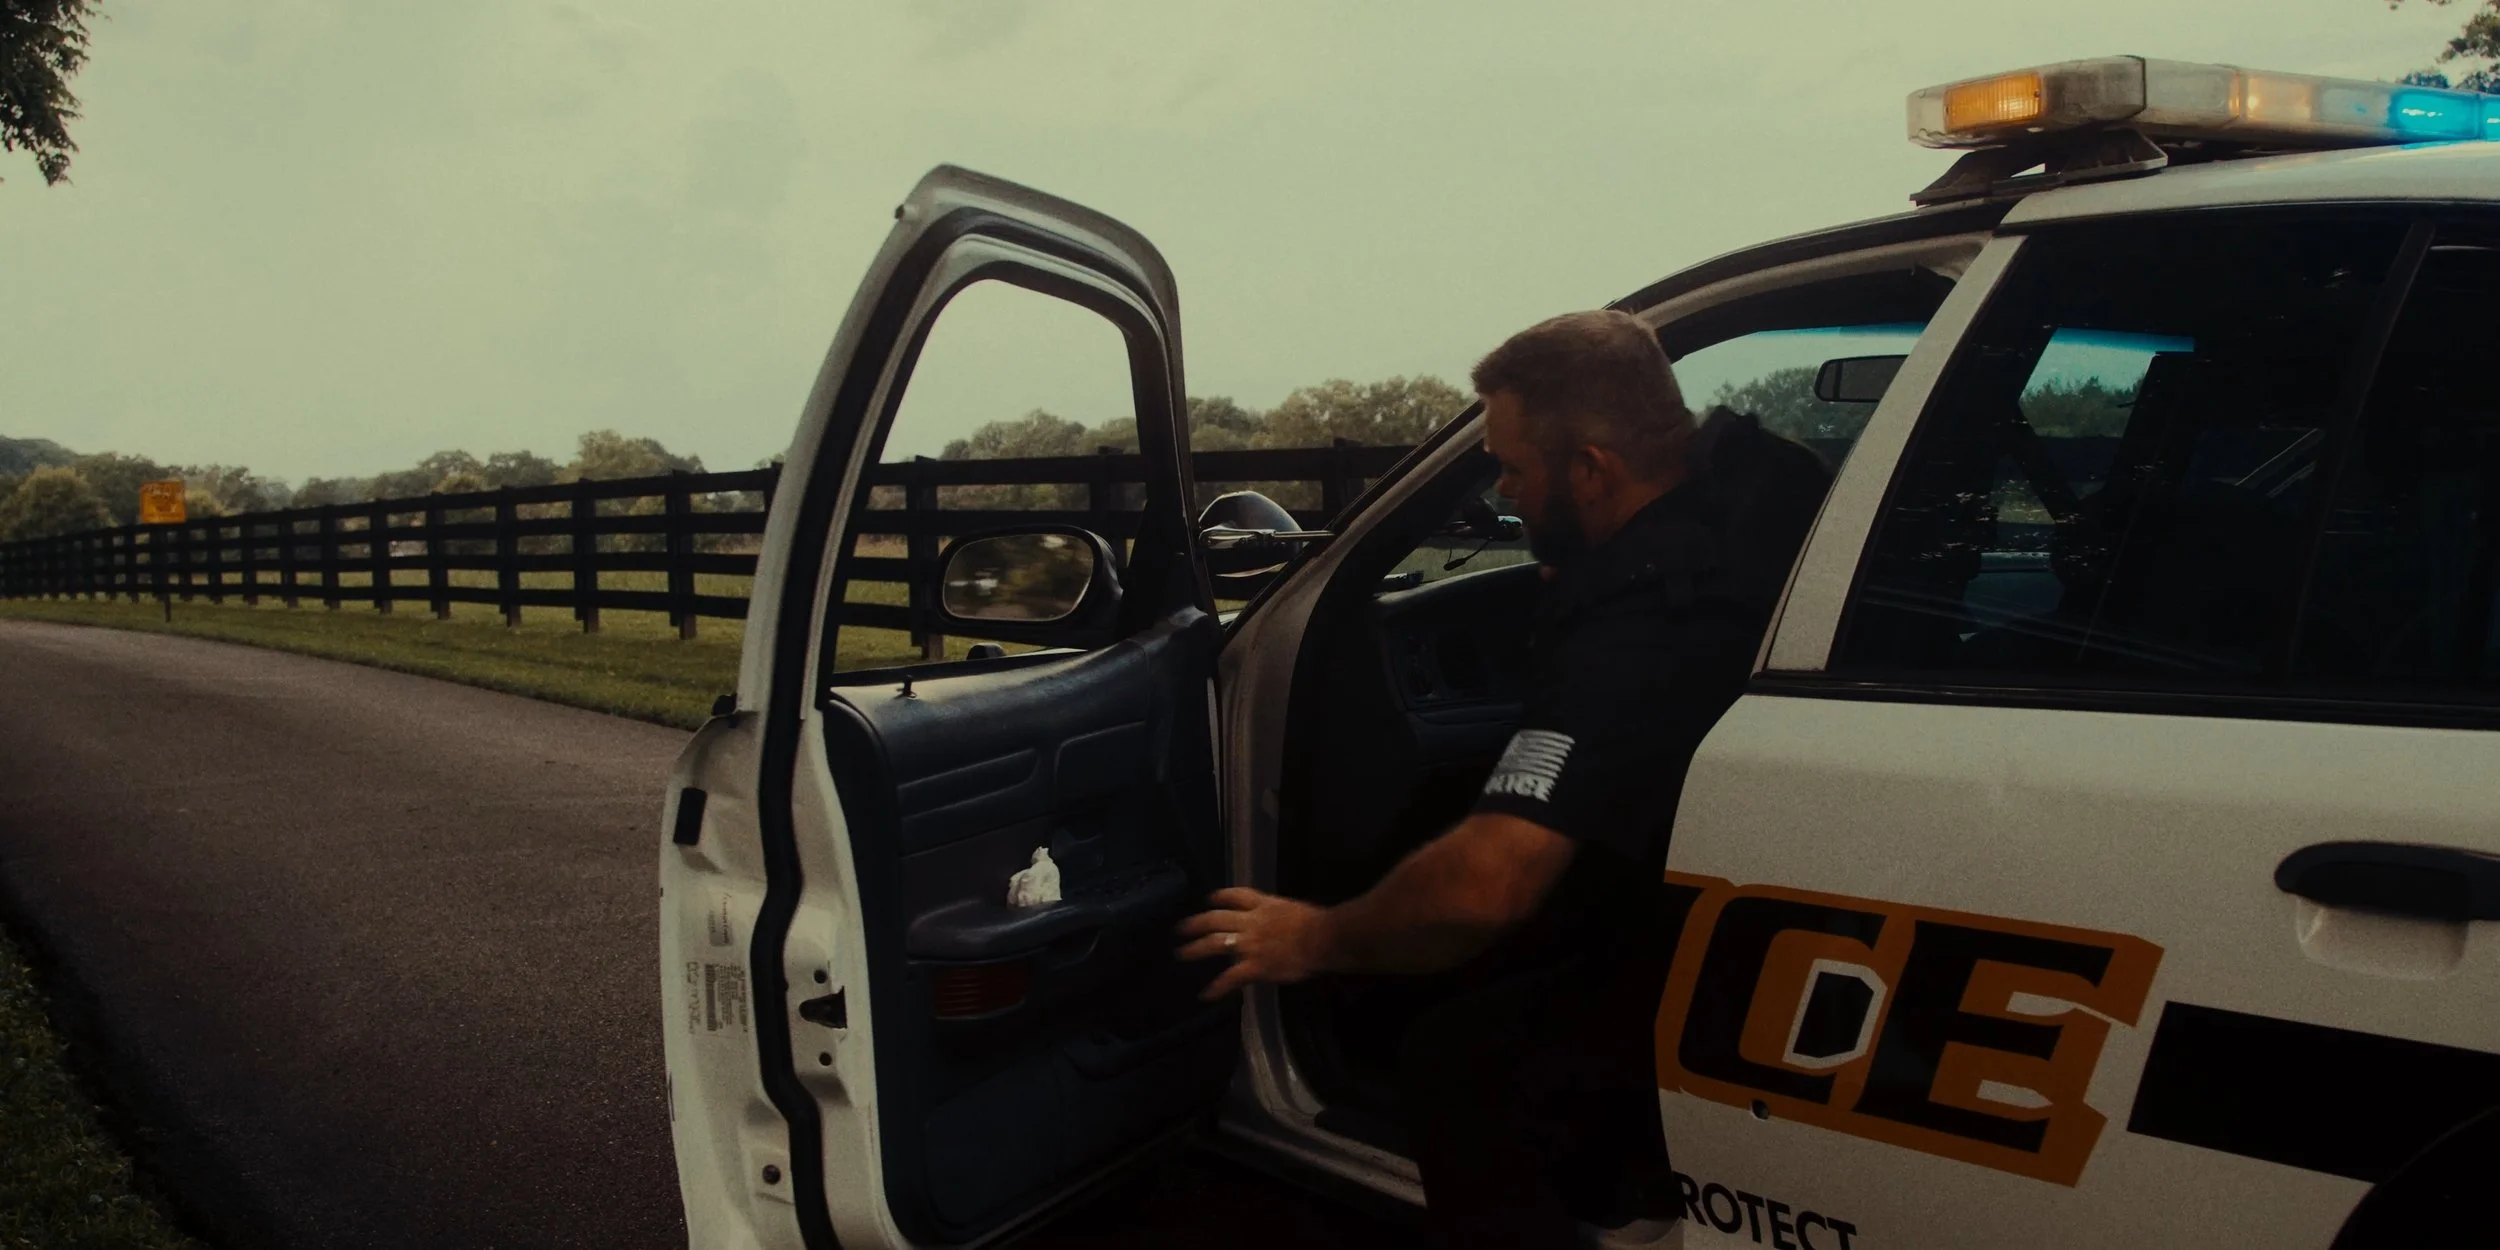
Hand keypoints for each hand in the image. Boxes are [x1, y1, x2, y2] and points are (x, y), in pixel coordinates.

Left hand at [1174, 887, 1330, 999]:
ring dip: (1195, 949)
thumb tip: (1282, 922)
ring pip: (1215, 943)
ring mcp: (1250, 944)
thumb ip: (1281, 915)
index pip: (1238, 896)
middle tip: (1180, 929)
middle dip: (1196, 923)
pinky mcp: (1254, 966)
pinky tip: (1206, 995)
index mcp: (1264, 906)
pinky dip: (1217, 987)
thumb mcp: (1294, 909)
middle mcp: (1251, 922)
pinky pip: (1230, 977)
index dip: (1221, 896)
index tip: (1210, 898)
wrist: (1322, 938)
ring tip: (1181, 954)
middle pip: (1216, 918)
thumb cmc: (1316, 924)